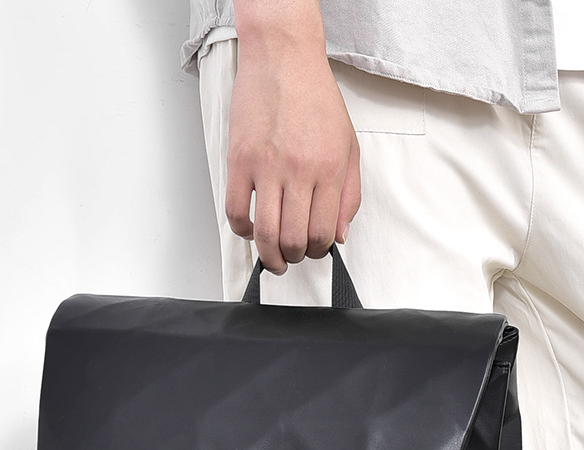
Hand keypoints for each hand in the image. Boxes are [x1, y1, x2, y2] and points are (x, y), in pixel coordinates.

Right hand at [226, 0, 361, 273]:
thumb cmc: (315, 97)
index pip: (323, 233)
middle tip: (292, 255)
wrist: (284, 57)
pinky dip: (241, 230)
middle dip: (294, 257)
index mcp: (329, 170)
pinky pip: (235, 211)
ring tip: (272, 256)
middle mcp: (299, 171)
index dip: (318, 251)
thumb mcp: (348, 146)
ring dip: (269, 255)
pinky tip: (249, 228)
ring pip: (265, 233)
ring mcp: (267, 167)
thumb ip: (349, 194)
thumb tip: (339, 234)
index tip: (313, 250)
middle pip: (294, 240)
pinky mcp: (240, 159)